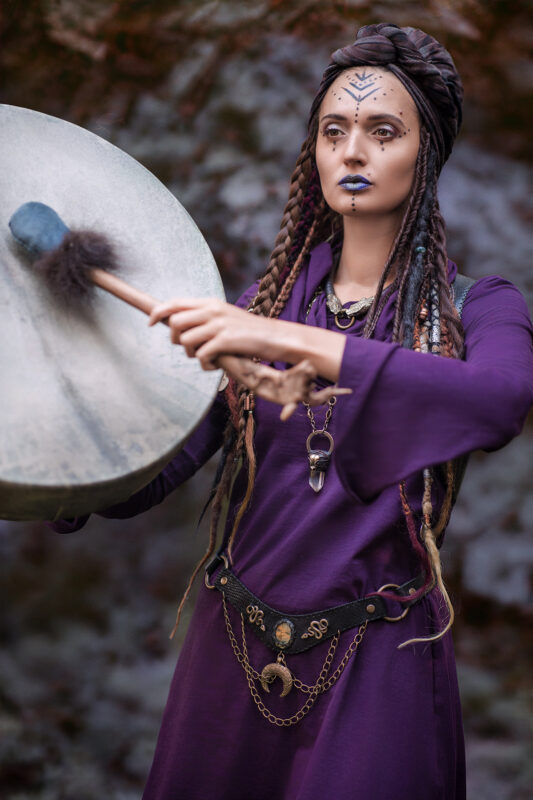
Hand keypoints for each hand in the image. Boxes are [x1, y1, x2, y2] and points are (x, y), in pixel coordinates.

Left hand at [148, 297, 278, 368]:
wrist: (275, 337)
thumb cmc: (248, 333)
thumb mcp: (224, 318)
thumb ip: (203, 318)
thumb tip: (177, 326)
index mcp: (210, 303)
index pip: (174, 302)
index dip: (157, 312)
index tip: (150, 322)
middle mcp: (212, 310)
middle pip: (174, 323)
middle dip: (175, 340)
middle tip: (190, 349)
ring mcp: (219, 325)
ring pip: (184, 341)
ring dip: (192, 355)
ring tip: (207, 358)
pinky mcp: (226, 340)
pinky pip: (201, 356)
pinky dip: (206, 365)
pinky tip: (215, 365)